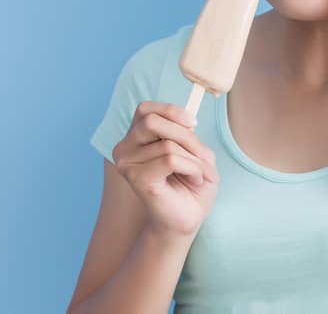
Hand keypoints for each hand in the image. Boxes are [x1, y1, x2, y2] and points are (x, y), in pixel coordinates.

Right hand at [112, 101, 219, 238]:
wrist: (188, 218)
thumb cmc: (190, 184)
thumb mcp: (193, 149)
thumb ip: (187, 132)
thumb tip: (187, 121)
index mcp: (134, 138)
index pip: (145, 109)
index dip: (171, 111)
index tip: (194, 123)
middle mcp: (124, 149)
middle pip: (152, 121)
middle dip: (186, 136)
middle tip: (204, 155)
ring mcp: (127, 164)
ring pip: (167, 144)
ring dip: (195, 159)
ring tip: (201, 175)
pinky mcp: (136, 179)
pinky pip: (170, 160)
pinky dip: (192, 168)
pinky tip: (196, 180)